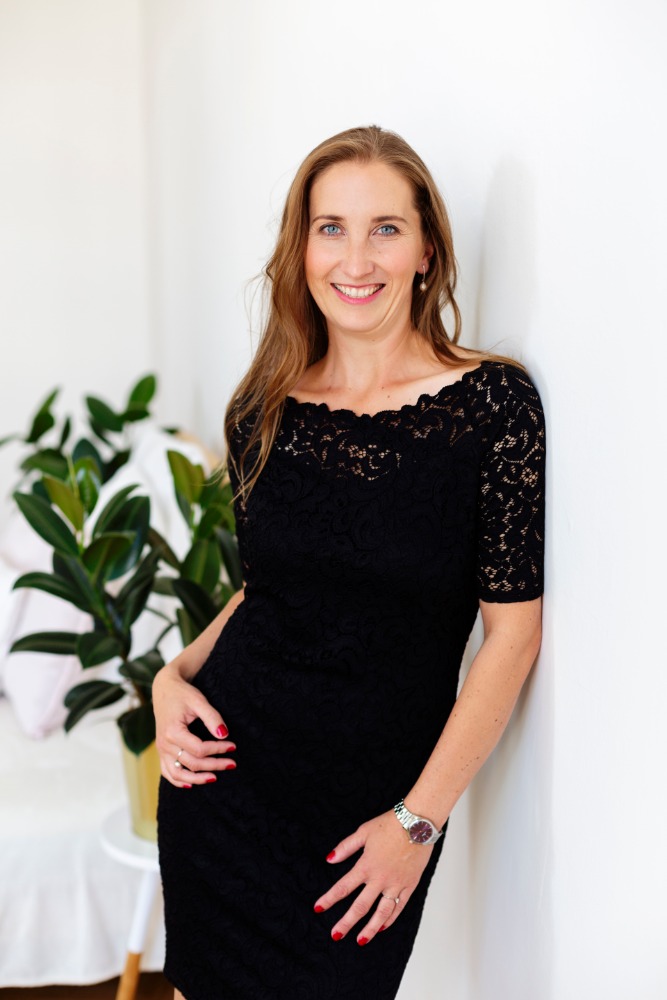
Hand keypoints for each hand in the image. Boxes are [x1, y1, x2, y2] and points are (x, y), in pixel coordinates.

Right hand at [153, 662, 235, 787]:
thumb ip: (212, 718)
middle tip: (232, 763)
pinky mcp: (161, 751)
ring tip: (215, 778)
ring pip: (178, 774)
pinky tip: (191, 784)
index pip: (199, 749)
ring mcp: (161, 749)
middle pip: (192, 763)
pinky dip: (178, 781)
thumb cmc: (182, 694)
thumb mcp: (198, 701)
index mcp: (173, 731)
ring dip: (197, 779)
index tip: (232, 746)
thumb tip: (224, 735)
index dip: (218, 750)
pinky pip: (167, 772)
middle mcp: (165, 744)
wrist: (164, 689)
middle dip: (214, 765)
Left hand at [313, 810, 432, 945]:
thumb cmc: (390, 824)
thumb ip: (346, 847)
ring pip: (381, 912)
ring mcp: (396, 884)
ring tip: (360, 940)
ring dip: (370, 929)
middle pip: (360, 906)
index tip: (318, 908)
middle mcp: (380, 878)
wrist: (418, 822)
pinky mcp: (410, 885)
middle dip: (346, 922)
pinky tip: (382, 927)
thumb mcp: (364, 831)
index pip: (343, 887)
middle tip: (336, 935)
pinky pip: (399, 907)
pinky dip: (390, 919)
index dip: (329, 899)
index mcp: (366, 865)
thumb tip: (329, 859)